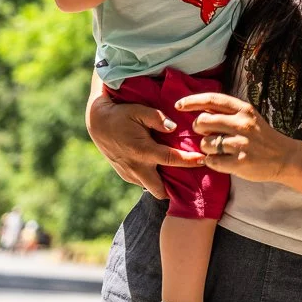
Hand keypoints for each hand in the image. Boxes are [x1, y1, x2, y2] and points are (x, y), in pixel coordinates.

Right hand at [86, 94, 203, 198]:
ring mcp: (129, 174)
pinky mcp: (124, 175)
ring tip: (177, 173)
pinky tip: (160, 169)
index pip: (172, 159)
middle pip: (161, 191)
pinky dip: (153, 179)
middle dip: (175, 189)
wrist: (97, 123)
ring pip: (151, 188)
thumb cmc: (121, 114)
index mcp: (143, 150)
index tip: (203, 160)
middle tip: (189, 178)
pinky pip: (143, 183)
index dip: (189, 161)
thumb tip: (173, 127)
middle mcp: (136, 167)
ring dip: (163, 183)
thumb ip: (157, 118)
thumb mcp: (139, 110)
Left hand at [176, 92, 295, 182]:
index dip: (192, 101)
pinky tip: (221, 160)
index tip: (178, 105)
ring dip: (206, 147)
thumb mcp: (248, 116)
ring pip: (205, 143)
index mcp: (243, 109)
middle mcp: (242, 124)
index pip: (212, 99)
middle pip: (203, 121)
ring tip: (218, 149)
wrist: (284, 157)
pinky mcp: (240, 163)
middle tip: (205, 133)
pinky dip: (212, 161)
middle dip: (198, 128)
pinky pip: (211, 161)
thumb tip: (198, 107)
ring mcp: (241, 144)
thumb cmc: (261, 136)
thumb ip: (227, 111)